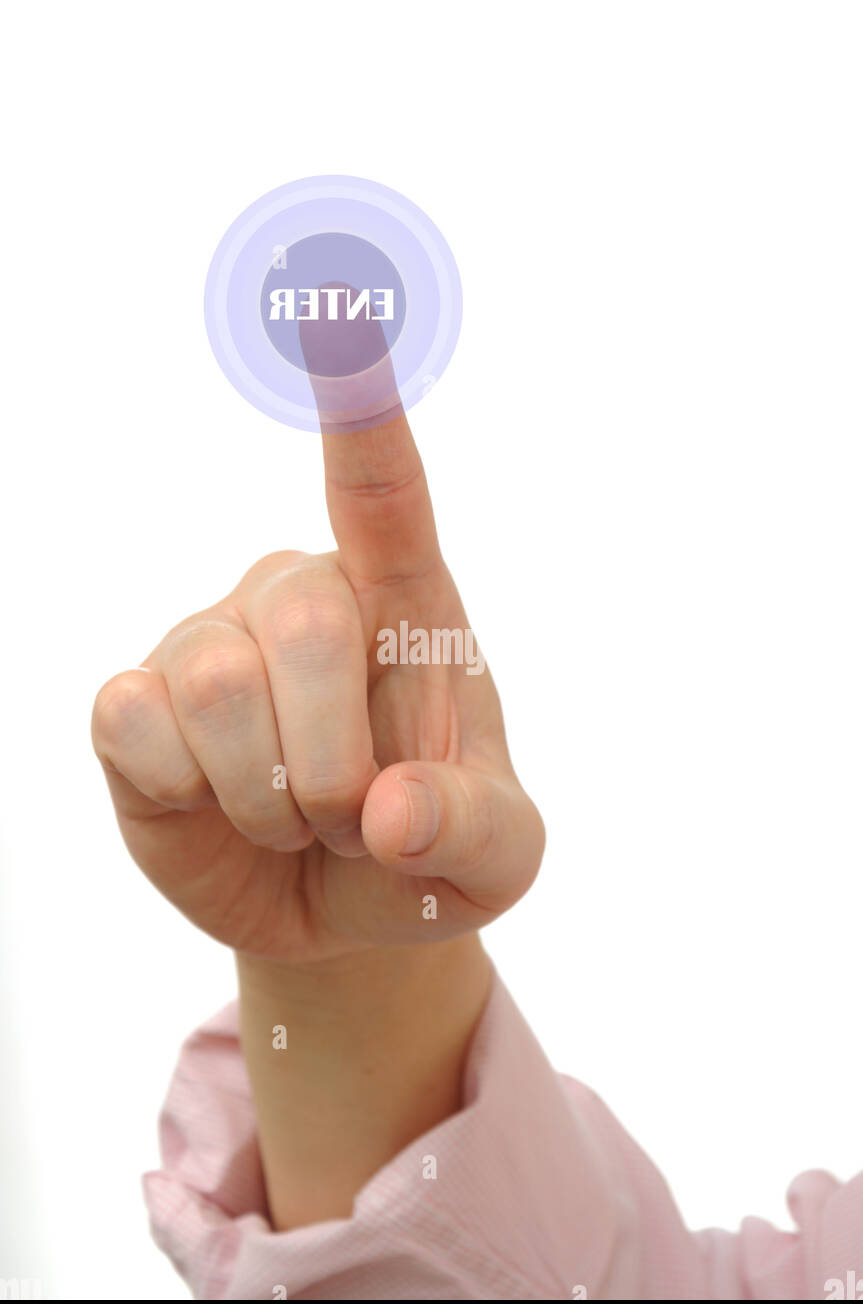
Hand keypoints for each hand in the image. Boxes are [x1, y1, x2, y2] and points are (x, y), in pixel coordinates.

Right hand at [92, 409, 543, 962]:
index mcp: (406, 603)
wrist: (339, 912)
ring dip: (266, 796)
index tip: (342, 310)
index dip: (362, 406)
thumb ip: (473, 828)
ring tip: (290, 815)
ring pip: (216, 687)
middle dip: (335, 761)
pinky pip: (133, 723)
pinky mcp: (134, 706)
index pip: (384, 489)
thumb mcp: (497, 859)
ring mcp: (208, 643)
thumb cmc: (430, 851)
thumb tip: (389, 813)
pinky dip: (185, 795)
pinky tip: (207, 801)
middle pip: (304, 622)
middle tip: (348, 813)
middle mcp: (297, 597)